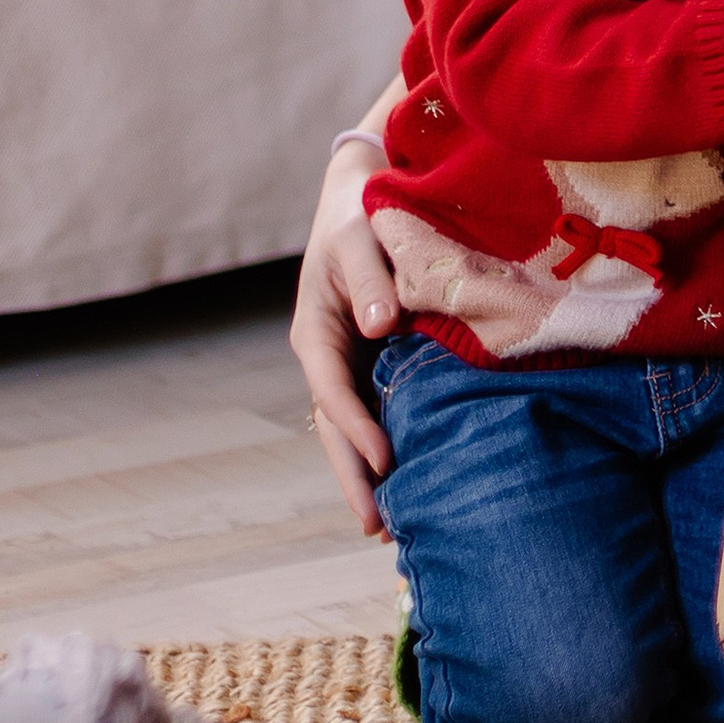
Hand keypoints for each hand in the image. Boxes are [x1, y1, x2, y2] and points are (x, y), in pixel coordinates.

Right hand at [290, 139, 399, 537]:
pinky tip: (407, 476)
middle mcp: (328, 355)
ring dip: (368, 472)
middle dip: (354, 475)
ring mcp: (348, 361)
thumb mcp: (360, 240)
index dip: (356, 428)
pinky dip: (385, 442)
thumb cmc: (361, 215)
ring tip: (389, 524)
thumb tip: (381, 327)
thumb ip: (371, 279)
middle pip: (336, 426)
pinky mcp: (372, 359)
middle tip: (377, 526)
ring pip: (353, 426)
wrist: (361, 196)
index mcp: (315, 332)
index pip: (334, 391)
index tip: (385, 461)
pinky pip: (375, 407)